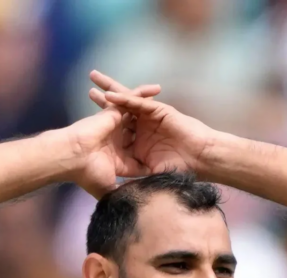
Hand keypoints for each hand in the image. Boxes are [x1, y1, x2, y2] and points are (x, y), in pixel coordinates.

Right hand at [66, 77, 161, 197]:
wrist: (71, 157)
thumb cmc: (87, 173)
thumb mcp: (108, 188)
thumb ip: (121, 195)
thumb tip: (132, 208)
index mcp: (119, 157)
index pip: (140, 156)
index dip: (154, 158)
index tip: (170, 160)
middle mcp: (119, 140)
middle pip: (142, 133)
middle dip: (157, 132)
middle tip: (175, 131)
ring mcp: (116, 125)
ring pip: (138, 115)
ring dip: (153, 108)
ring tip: (170, 105)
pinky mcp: (113, 112)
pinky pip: (131, 99)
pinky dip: (142, 94)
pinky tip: (156, 89)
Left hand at [89, 70, 216, 174]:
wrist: (200, 160)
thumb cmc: (180, 169)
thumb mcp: (151, 173)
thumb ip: (135, 177)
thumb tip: (118, 190)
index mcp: (139, 140)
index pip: (117, 130)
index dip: (102, 125)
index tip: (87, 121)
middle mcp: (143, 126)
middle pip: (119, 110)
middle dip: (103, 100)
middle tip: (89, 87)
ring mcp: (150, 117)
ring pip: (127, 100)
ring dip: (111, 90)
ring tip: (94, 77)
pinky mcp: (159, 111)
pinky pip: (138, 103)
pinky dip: (125, 99)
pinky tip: (110, 95)